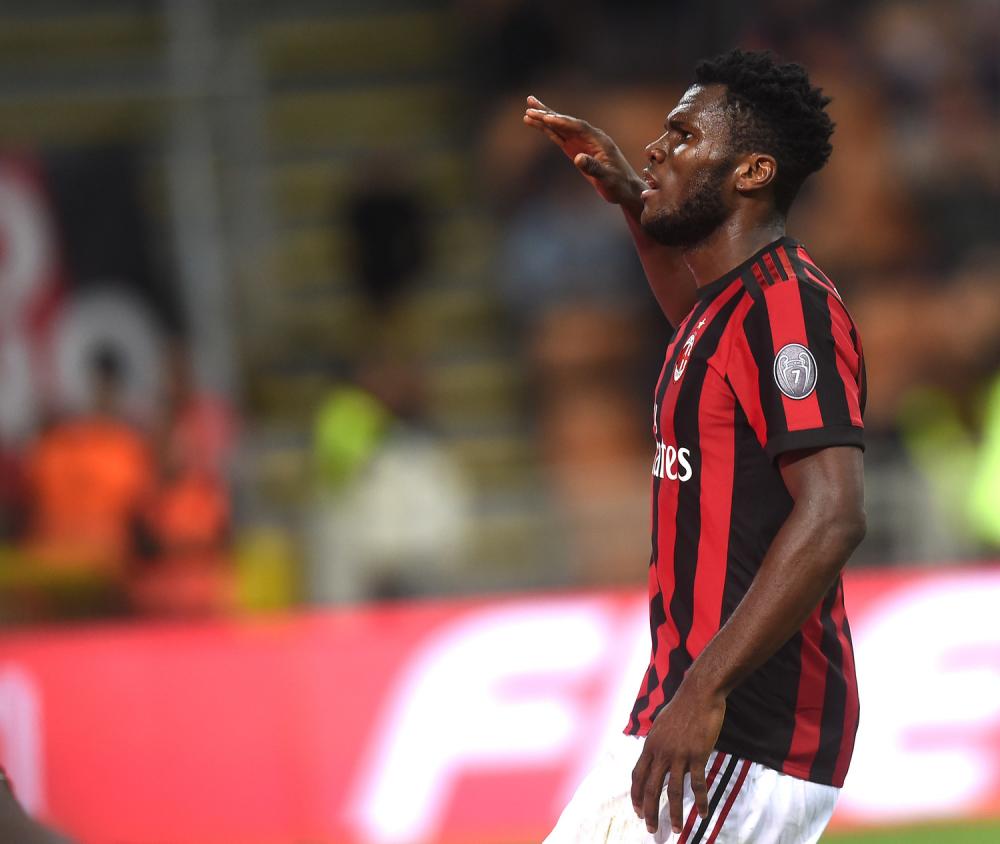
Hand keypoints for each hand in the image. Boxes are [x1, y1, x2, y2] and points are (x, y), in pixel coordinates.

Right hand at [522, 95, 644, 213]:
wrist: (625, 189)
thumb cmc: (619, 184)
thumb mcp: (608, 178)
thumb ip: (593, 167)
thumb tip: (577, 158)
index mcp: (599, 140)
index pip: (578, 127)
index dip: (563, 121)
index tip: (547, 118)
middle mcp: (590, 137)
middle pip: (567, 122)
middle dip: (549, 114)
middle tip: (530, 104)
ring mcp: (582, 143)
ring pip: (561, 128)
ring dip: (545, 119)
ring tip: (528, 111)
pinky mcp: (576, 150)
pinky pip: (560, 138)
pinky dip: (549, 131)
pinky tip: (538, 125)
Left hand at [630, 678, 725, 834]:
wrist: (699, 693)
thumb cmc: (682, 708)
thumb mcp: (661, 725)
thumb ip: (657, 743)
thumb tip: (654, 756)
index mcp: (650, 745)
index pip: (638, 776)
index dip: (636, 796)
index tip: (637, 811)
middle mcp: (661, 751)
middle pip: (651, 788)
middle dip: (649, 811)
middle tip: (651, 829)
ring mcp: (679, 754)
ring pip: (674, 791)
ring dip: (674, 813)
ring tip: (675, 829)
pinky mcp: (697, 754)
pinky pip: (698, 784)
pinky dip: (701, 801)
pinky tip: (703, 813)